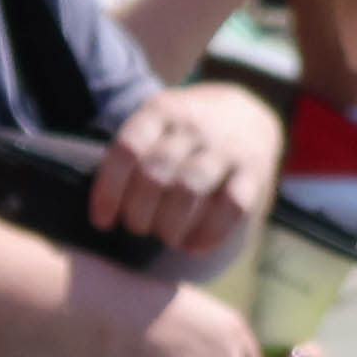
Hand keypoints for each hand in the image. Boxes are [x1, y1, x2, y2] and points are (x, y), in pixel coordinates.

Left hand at [93, 81, 280, 266]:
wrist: (248, 111)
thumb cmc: (188, 132)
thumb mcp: (159, 122)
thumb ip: (135, 153)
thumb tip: (103, 208)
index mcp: (162, 110)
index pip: (127, 150)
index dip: (108, 191)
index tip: (102, 222)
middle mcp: (193, 125)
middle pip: (155, 174)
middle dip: (138, 212)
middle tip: (138, 227)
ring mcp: (226, 146)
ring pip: (189, 188)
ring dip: (169, 224)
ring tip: (165, 237)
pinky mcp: (253, 170)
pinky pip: (230, 206)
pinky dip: (208, 233)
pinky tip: (192, 247)